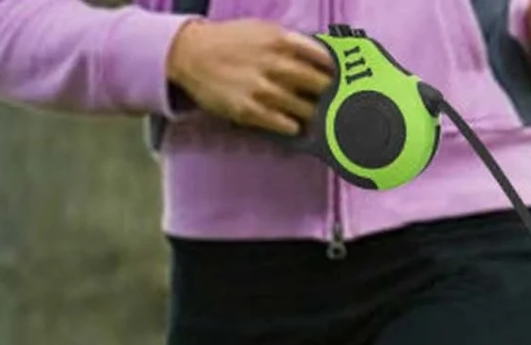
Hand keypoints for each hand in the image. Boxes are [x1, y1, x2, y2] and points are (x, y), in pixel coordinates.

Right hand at [166, 20, 334, 135]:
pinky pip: (287, 126)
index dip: (335, 74)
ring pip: (307, 110)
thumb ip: (291, 43)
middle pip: (321, 88)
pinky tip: (292, 124)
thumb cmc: (230, 42)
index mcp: (280, 40)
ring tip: (310, 117)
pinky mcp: (252, 110)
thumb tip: (323, 59)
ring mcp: (264, 89)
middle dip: (329, 97)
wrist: (191, 53)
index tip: (339, 82)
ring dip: (312, 116)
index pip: (324, 60)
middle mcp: (275, 64)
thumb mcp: (261, 30)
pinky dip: (294, 127)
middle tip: (330, 104)